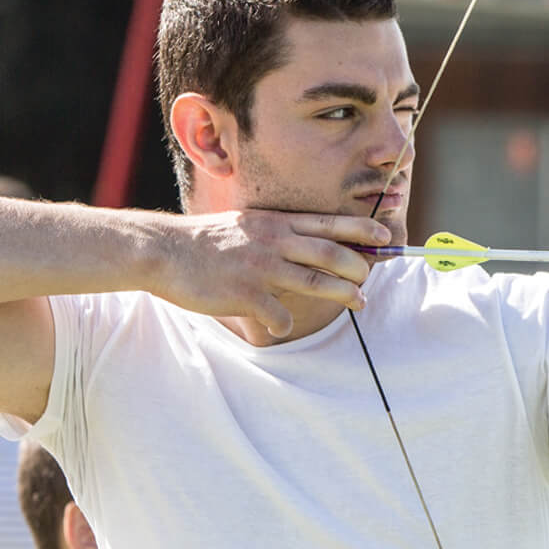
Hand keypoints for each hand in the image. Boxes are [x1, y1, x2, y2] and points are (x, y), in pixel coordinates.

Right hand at [154, 210, 390, 337]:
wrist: (163, 251)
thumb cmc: (207, 242)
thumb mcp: (248, 225)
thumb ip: (279, 233)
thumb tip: (313, 244)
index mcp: (276, 223)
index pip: (329, 223)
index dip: (362, 229)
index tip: (385, 236)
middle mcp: (273, 242)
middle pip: (331, 253)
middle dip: (359, 267)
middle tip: (368, 280)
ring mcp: (260, 268)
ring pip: (315, 282)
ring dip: (343, 294)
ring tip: (358, 302)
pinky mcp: (245, 294)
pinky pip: (279, 315)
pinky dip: (285, 324)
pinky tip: (280, 326)